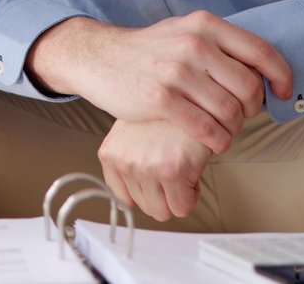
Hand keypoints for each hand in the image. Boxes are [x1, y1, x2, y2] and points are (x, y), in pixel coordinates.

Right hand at [26, 11, 292, 152]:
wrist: (99, 57)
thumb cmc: (147, 50)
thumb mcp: (184, 31)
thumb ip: (219, 44)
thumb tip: (261, 67)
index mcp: (205, 25)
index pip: (260, 51)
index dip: (280, 75)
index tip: (282, 91)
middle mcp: (194, 44)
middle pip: (248, 87)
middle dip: (252, 108)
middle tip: (241, 116)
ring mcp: (176, 71)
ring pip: (230, 111)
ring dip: (233, 129)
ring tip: (224, 131)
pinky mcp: (160, 99)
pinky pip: (206, 128)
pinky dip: (216, 140)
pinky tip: (212, 140)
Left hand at [98, 118, 212, 222]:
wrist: (192, 93)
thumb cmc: (165, 112)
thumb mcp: (131, 131)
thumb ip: (125, 163)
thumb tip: (123, 204)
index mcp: (111, 153)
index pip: (122, 198)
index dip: (145, 191)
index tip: (156, 181)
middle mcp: (125, 162)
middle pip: (146, 207)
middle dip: (164, 195)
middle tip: (173, 169)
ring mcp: (147, 167)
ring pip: (164, 211)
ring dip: (178, 195)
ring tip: (182, 168)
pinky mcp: (172, 170)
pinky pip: (183, 206)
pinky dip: (192, 194)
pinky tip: (191, 168)